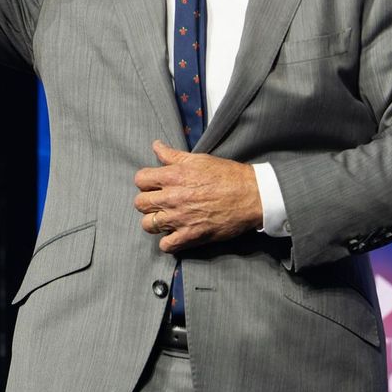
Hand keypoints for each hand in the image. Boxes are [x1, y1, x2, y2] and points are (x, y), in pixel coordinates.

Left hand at [134, 140, 262, 252]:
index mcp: (173, 176)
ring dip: (155, 222)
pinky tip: (175, 235)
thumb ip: (172, 155)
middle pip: (140, 203)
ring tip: (166, 219)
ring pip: (148, 225)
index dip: (146, 182)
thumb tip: (156, 146)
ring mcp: (180, 218)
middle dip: (148, 202)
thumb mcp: (198, 159)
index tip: (155, 185)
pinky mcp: (191, 235)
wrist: (252, 195)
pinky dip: (168, 242)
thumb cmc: (227, 175)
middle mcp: (172, 197)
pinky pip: (166, 245)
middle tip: (160, 202)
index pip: (140, 180)